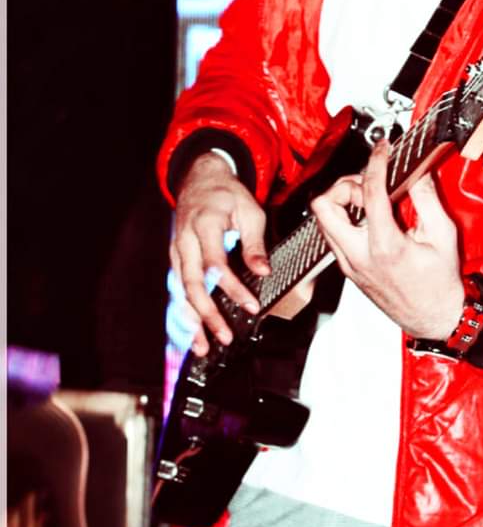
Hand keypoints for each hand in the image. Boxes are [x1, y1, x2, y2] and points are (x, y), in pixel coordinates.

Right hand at [171, 152, 268, 353]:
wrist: (199, 178)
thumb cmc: (226, 195)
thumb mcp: (249, 211)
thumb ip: (254, 243)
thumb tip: (263, 271)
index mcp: (205, 227)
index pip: (216, 265)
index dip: (232, 288)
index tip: (251, 305)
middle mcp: (185, 242)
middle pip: (193, 285)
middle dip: (208, 315)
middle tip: (225, 337)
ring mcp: (176, 253)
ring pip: (180, 292)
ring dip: (190, 322)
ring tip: (202, 348)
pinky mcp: (175, 260)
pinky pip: (176, 291)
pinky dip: (181, 314)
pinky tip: (188, 334)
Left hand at [310, 140, 464, 338]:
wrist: (434, 318)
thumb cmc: (440, 284)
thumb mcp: (443, 236)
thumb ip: (427, 199)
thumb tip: (416, 172)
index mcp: (385, 246)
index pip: (369, 193)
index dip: (376, 163)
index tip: (383, 150)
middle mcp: (359, 256)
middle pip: (325, 206)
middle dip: (343, 185)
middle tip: (367, 184)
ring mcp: (349, 264)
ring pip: (323, 220)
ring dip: (343, 202)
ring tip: (370, 201)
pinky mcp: (348, 269)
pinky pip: (333, 235)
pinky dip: (346, 219)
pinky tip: (369, 218)